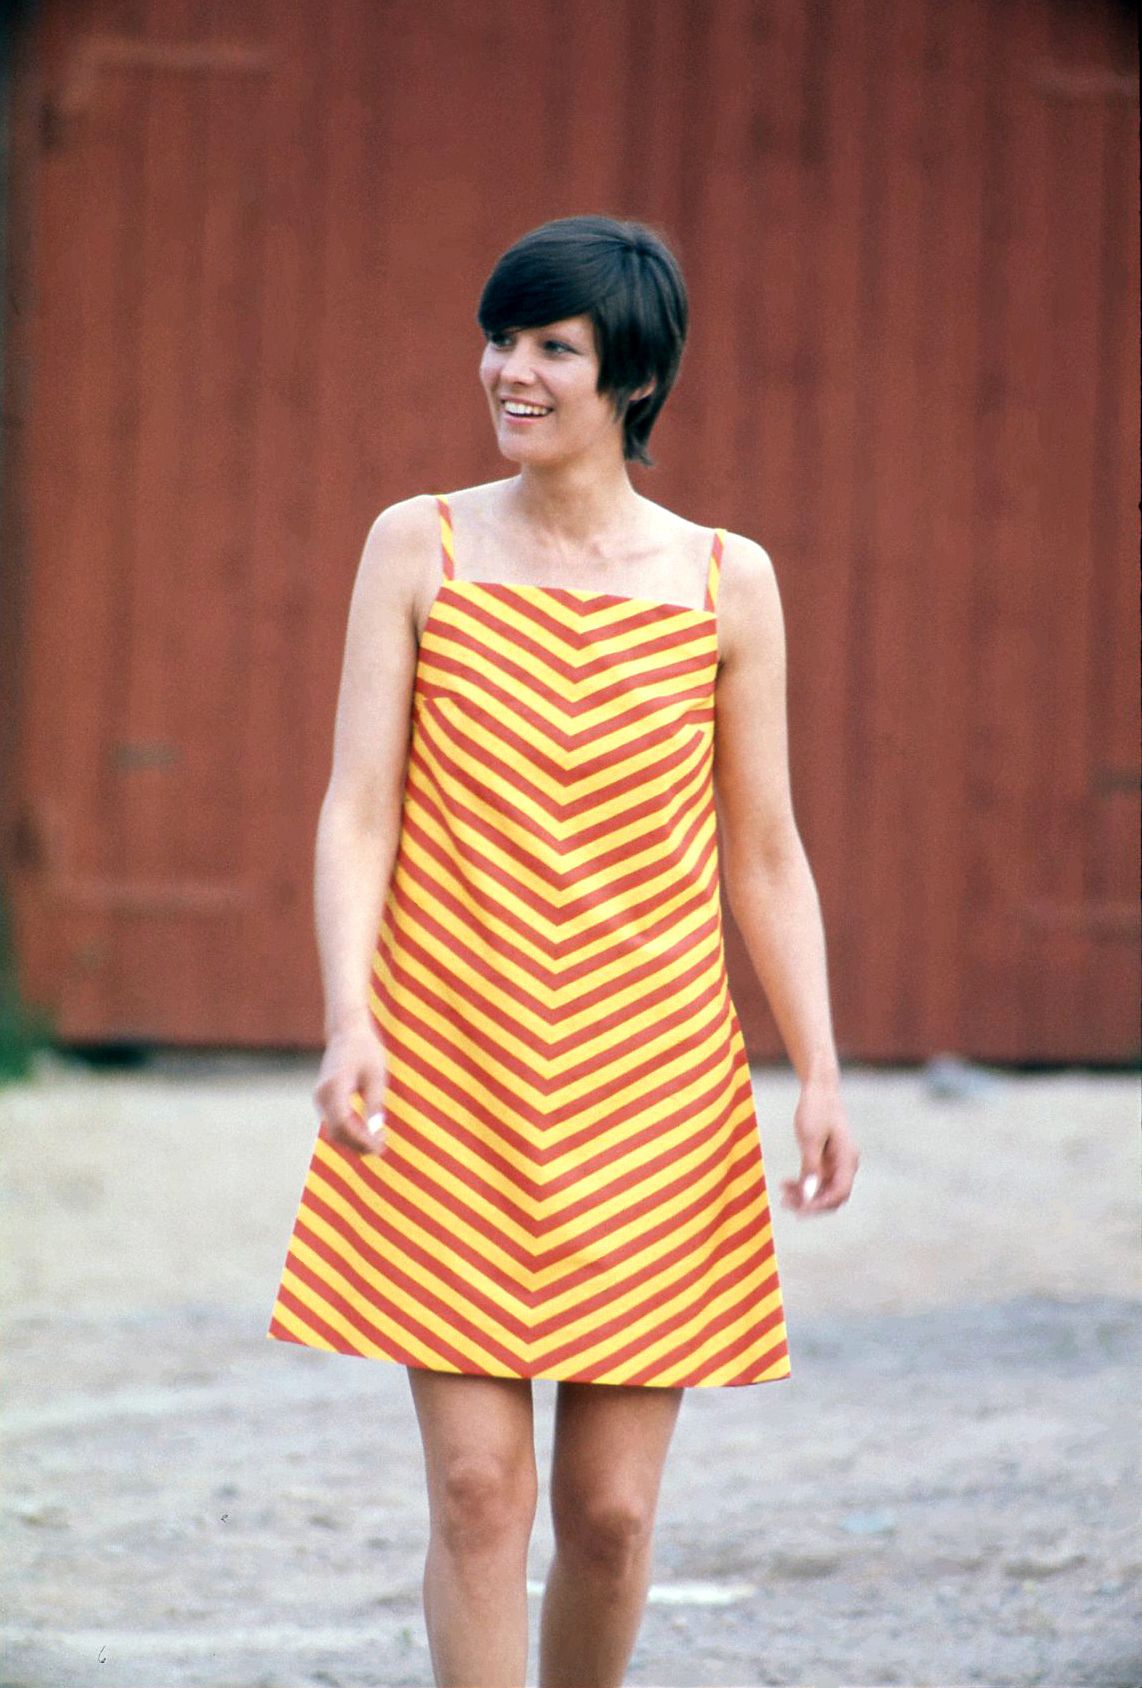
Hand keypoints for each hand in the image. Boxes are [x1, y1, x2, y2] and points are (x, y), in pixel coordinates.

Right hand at [313, 1014, 388, 1156]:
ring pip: (334, 1129)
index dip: (361, 1140)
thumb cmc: (365, 1049)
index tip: (380, 1147)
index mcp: (334, 1087)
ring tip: (377, 1142)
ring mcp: (320, 1097)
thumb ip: (375, 1104)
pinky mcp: (323, 1099)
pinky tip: (367, 1131)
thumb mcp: (376, 1076)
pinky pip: (334, 1121)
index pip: (343, 1124)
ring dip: (354, 1140)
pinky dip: (349, 1130)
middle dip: (358, 1144)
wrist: (347, 1031)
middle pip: (337, 1132)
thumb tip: (376, 1132)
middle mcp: (322, 1095)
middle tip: (381, 1149)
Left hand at [780, 1077, 858, 1216]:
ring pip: (823, 1189)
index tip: (800, 1210)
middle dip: (810, 1203)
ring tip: (782, 1194)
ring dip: (804, 1195)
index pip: (839, 1192)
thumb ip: (811, 1167)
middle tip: (786, 1205)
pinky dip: (803, 1184)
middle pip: (833, 1196)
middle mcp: (845, 1164)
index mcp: (847, 1159)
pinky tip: (786, 1184)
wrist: (819, 1090)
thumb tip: (809, 1194)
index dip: (821, 1204)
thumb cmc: (816, 1109)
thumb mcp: (810, 1138)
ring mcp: (836, 1163)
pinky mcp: (826, 1159)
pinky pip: (816, 1179)